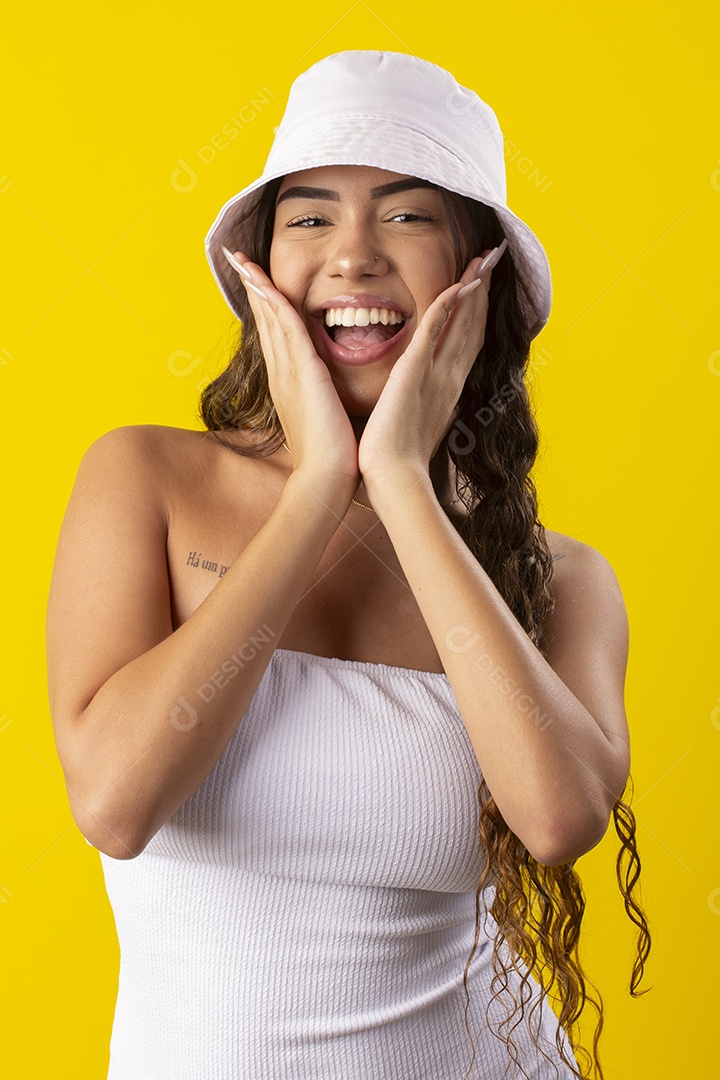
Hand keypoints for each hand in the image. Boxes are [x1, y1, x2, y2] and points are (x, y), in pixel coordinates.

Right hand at [222, 249, 359, 495]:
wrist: (326, 476)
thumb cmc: (331, 455)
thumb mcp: (324, 417)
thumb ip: (323, 399)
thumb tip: (329, 393)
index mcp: (288, 382)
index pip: (274, 334)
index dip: (264, 305)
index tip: (255, 281)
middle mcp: (282, 372)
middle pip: (265, 320)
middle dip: (252, 287)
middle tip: (236, 258)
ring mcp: (289, 371)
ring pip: (271, 317)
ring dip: (256, 285)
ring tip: (241, 259)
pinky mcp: (303, 370)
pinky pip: (286, 327)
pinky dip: (274, 302)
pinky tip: (264, 281)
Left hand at [357, 244, 504, 497]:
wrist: (392, 480)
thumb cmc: (396, 461)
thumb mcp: (412, 425)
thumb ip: (418, 406)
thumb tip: (414, 401)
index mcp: (446, 390)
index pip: (466, 343)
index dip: (476, 313)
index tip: (481, 286)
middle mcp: (448, 379)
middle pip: (472, 326)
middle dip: (482, 291)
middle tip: (492, 259)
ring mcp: (436, 374)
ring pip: (461, 322)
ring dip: (473, 288)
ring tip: (483, 259)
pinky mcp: (415, 372)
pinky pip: (435, 330)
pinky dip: (448, 305)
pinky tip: (459, 283)